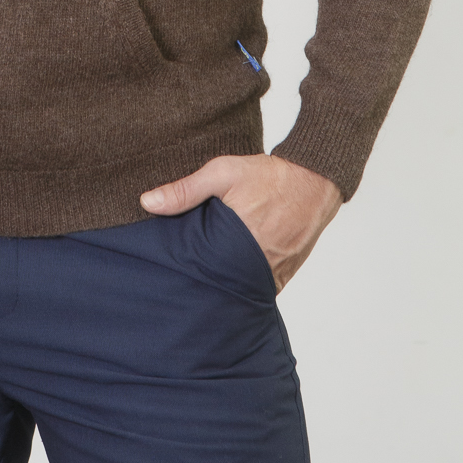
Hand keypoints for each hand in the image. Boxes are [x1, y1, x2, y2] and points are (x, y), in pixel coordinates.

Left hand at [140, 153, 341, 291]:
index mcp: (238, 243)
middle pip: (221, 285)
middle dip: (203, 283)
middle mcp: (258, 265)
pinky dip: (245, 283)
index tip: (171, 274)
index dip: (186, 274)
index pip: (203, 272)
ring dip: (225, 284)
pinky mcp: (285, 275)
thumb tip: (147, 203)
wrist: (314, 180)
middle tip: (183, 280)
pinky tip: (231, 276)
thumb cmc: (269, 176)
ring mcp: (274, 274)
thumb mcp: (222, 173)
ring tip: (205, 279)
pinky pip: (259, 287)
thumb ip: (185, 189)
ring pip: (240, 289)